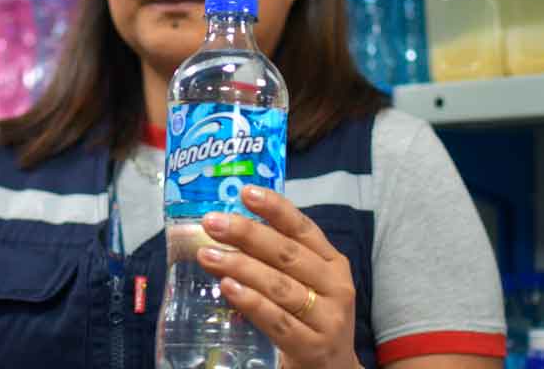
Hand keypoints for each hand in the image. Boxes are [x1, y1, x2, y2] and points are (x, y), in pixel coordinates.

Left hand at [196, 186, 359, 368]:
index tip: (246, 192)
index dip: (275, 208)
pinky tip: (228, 289)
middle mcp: (335, 285)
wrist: (332, 368)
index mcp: (332, 261)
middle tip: (213, 223)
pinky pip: (277, 320)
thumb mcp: (305, 281)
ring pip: (279, 286)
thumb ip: (277, 257)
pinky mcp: (313, 346)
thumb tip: (228, 226)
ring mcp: (328, 318)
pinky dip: (251, 302)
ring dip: (240, 267)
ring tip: (208, 256)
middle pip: (287, 254)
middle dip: (247, 234)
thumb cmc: (311, 316)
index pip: (303, 228)